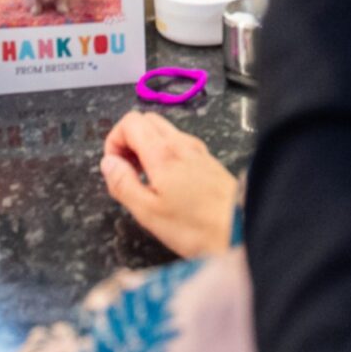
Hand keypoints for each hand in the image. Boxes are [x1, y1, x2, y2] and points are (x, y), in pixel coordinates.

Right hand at [101, 111, 240, 257]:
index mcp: (163, 152)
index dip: (114, 140)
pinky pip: (179, 144)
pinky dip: (165, 154)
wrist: (242, 230)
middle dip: (129, 140)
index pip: (130, 122)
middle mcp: (181, 143)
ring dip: (146, 147)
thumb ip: (123, 184)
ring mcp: (197, 150)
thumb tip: (108, 162)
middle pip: (146, 121)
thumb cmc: (194, 227)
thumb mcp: (148, 212)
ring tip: (145, 179)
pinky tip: (167, 183)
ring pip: (164, 131)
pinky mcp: (208, 160)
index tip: (114, 167)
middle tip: (126, 171)